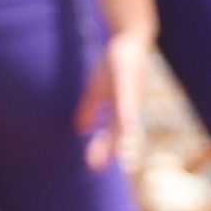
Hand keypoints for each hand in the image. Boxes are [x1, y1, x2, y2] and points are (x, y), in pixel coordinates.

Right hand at [76, 29, 148, 171]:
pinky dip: (126, 115)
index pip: (109, 136)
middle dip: (108, 150)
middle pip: (117, 134)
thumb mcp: (96, 90)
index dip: (101, 151)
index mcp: (120, 112)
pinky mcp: (128, 83)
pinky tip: (125, 124)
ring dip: (122, 138)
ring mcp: (129, 96)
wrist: (130, 42)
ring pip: (125, 121)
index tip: (92, 168)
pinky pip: (126, 102)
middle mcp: (128, 108)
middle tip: (96, 168)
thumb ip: (89, 110)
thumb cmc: (114, 67)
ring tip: (120, 154)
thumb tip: (80, 130)